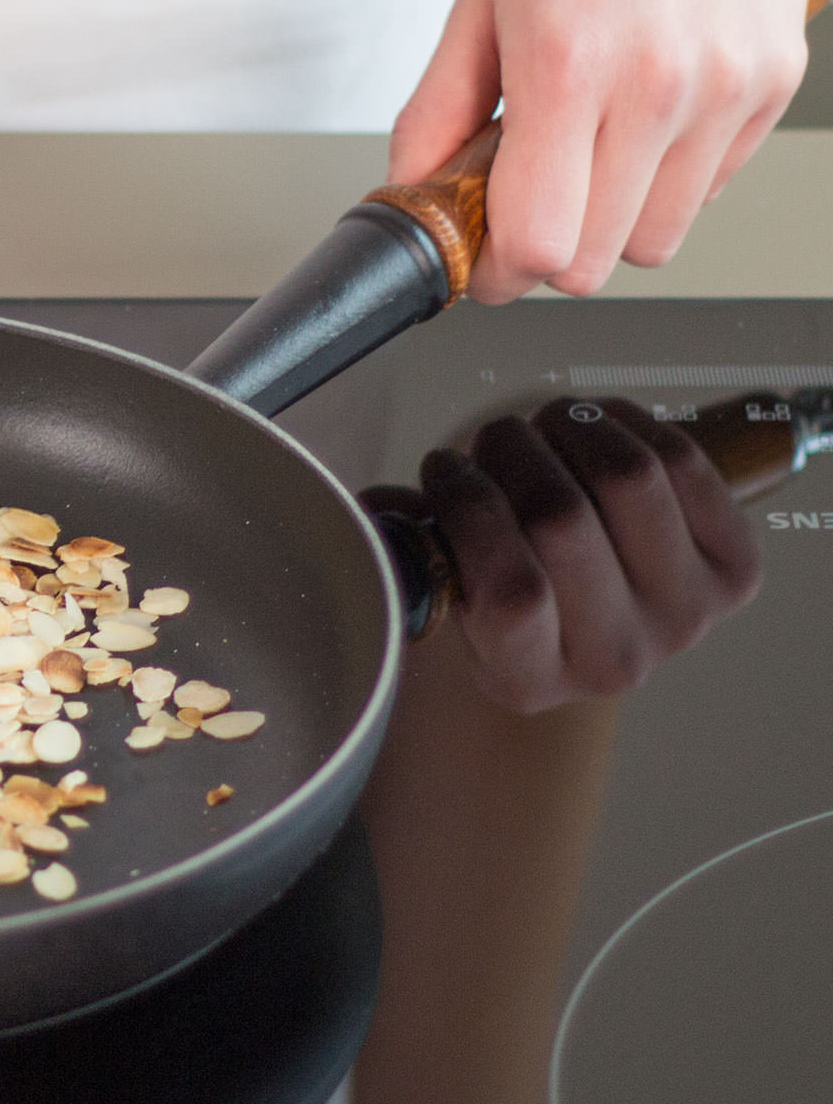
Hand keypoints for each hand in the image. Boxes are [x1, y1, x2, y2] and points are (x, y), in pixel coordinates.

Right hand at [363, 397, 760, 714]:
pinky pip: (682, 463)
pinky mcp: (734, 572)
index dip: (469, 508)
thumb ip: (410, 550)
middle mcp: (614, 663)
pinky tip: (592, 429)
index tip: (442, 469)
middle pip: (562, 520)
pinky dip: (627, 424)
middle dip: (509, 451)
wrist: (599, 623)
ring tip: (541, 428)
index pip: (510, 592)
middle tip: (490, 439)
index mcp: (528, 679)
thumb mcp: (449, 594)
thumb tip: (369, 511)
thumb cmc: (509, 594)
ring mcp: (684, 618)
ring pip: (627, 478)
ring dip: (567, 429)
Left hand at [390, 0, 809, 302]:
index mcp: (572, 64)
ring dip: (611, 219)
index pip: (542, 245)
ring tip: (583, 149)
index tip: (483, 258)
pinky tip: (638, 115)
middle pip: (601, 259)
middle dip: (549, 252)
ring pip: (661, 236)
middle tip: (521, 205)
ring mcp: (731, 83)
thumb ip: (437, 113)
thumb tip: (412, 191)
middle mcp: (663, 81)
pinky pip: (712, 184)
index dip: (500, 271)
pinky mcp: (775, 76)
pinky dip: (669, 176)